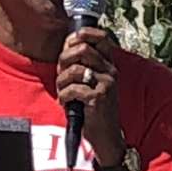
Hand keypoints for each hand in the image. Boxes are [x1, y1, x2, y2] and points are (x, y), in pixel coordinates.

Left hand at [56, 27, 124, 163]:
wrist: (106, 135)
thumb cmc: (94, 108)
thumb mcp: (92, 82)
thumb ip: (82, 63)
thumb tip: (68, 43)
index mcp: (109, 65)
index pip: (101, 38)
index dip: (82, 35)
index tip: (69, 44)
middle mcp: (111, 72)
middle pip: (83, 50)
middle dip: (64, 60)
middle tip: (61, 74)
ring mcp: (106, 84)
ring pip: (75, 70)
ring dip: (62, 81)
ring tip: (63, 91)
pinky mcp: (98, 98)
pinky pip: (72, 89)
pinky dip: (63, 96)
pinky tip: (65, 102)